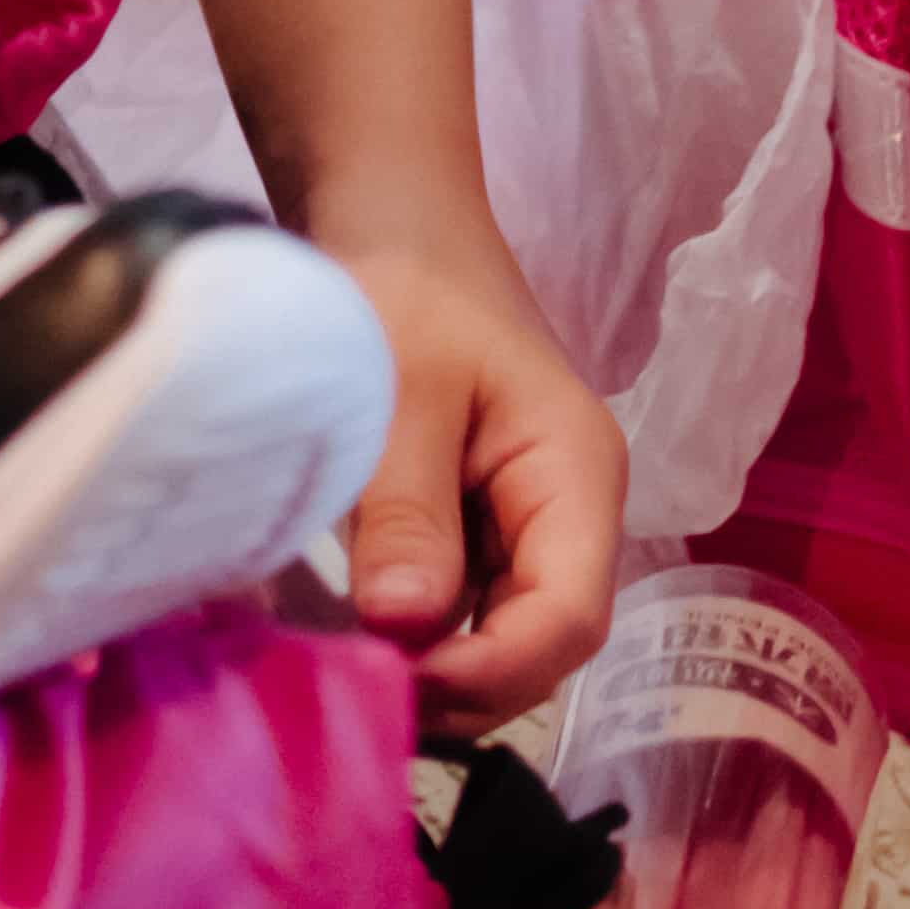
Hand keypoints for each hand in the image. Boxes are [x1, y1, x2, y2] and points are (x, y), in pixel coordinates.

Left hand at [318, 215, 628, 729]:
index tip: (401, 683)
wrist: (385, 217)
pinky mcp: (464, 525)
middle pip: (537, 641)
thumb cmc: (402, 281)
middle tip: (356, 692)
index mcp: (576, 474)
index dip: (494, 669)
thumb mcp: (400, 388)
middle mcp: (562, 514)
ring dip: (426, 666)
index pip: (570, 614)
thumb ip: (406, 508)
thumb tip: (405, 627)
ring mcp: (514, 524)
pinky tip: (333, 630)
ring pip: (489, 633)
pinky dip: (401, 630)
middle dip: (458, 682)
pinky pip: (447, 604)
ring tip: (338, 670)